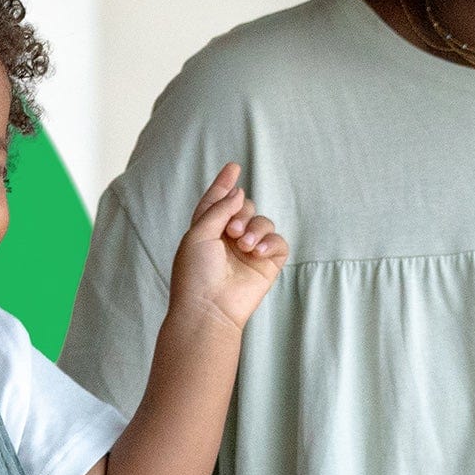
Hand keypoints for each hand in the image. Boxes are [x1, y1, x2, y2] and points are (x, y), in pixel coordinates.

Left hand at [168, 165, 287, 331]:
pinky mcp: (267, 264)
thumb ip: (218, 209)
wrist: (209, 307)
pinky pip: (278, 241)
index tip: (233, 167)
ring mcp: (249, 251)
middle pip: (244, 207)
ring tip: (244, 245)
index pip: (217, 202)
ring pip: (263, 221)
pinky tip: (256, 252)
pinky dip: (270, 242)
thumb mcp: (198, 233)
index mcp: (207, 231)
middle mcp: (229, 239)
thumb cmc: (196, 274)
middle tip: (232, 232)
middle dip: (241, 212)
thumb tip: (238, 192)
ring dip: (255, 228)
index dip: (224, 184)